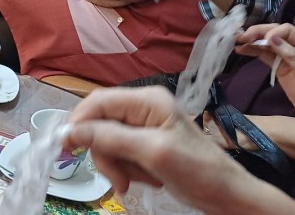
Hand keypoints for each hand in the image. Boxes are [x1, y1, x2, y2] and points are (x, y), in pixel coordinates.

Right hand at [66, 87, 288, 213]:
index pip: (98, 101)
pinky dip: (126, 169)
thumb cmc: (196, 170)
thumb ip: (111, 138)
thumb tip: (71, 132)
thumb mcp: (152, 152)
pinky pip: (120, 153)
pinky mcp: (146, 144)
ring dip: (116, 165)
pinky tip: (143, 180)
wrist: (227, 195)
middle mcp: (143, 107)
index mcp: (147, 100)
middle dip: (104, 153)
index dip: (79, 122)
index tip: (67, 148)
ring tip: (135, 182)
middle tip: (116, 178)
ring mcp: (144, 126)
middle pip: (100, 123)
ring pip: (107, 141)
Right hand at [235, 24, 294, 123]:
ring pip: (268, 44)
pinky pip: (265, 56)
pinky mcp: (280, 68)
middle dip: (259, 33)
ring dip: (253, 41)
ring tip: (238, 41)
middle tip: (242, 36)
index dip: (273, 32)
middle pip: (275, 34)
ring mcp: (287, 58)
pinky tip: (243, 50)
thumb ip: (290, 55)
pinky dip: (254, 52)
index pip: (288, 31)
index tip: (263, 41)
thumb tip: (272, 38)